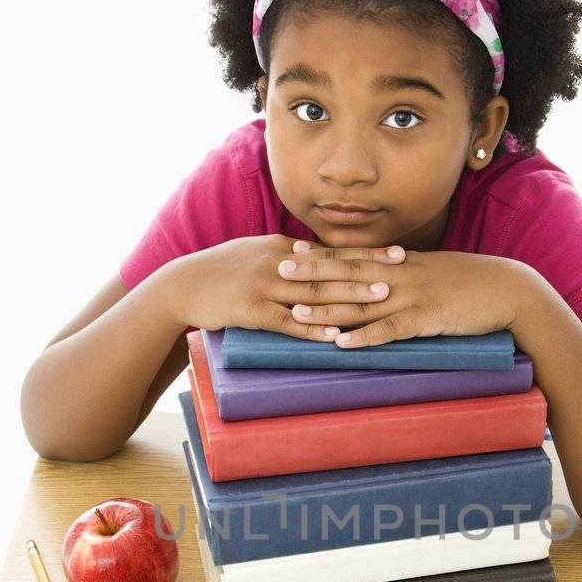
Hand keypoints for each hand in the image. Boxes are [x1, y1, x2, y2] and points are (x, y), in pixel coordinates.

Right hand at [166, 235, 400, 339]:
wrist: (183, 286)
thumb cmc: (221, 271)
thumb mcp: (255, 253)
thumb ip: (287, 254)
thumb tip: (315, 254)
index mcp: (282, 247)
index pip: (332, 250)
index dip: (366, 253)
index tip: (397, 254)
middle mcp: (278, 262)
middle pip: (330, 268)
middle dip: (367, 271)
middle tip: (399, 275)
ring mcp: (265, 286)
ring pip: (314, 294)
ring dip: (348, 297)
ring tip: (378, 300)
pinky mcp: (252, 311)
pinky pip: (288, 321)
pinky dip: (313, 327)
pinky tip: (335, 334)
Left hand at [277, 240, 528, 346]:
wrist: (508, 290)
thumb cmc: (472, 283)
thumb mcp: (434, 272)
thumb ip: (405, 273)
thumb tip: (381, 278)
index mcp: (402, 263)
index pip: (354, 256)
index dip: (322, 254)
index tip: (291, 250)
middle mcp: (401, 275)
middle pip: (348, 273)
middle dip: (312, 274)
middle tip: (278, 272)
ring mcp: (413, 296)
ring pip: (362, 302)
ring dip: (328, 308)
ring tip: (295, 311)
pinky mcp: (427, 319)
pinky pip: (390, 329)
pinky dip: (365, 336)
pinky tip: (342, 343)